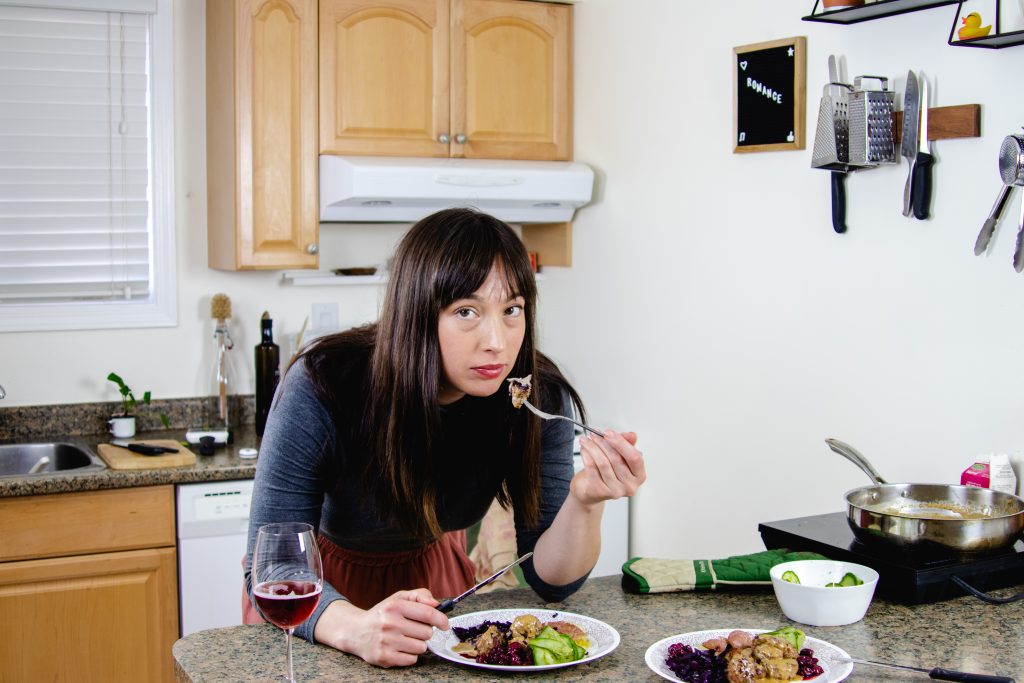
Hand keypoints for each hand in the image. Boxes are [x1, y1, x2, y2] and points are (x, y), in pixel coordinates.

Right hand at [315, 589, 448, 666]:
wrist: (356, 631)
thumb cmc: (382, 614)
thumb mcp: (398, 598)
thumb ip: (419, 596)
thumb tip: (437, 604)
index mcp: (395, 606)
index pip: (427, 613)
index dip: (441, 619)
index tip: (445, 625)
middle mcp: (390, 623)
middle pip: (427, 633)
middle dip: (424, 632)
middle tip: (412, 630)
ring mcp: (387, 641)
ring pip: (421, 647)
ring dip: (417, 644)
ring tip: (404, 639)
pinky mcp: (384, 657)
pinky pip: (412, 659)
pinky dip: (409, 655)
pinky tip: (399, 648)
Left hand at [570, 430, 644, 506]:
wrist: (590, 490)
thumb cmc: (607, 472)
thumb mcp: (620, 455)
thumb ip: (627, 444)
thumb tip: (631, 435)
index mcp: (639, 475)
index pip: (635, 458)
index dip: (621, 443)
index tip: (608, 432)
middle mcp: (630, 485)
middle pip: (616, 459)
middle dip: (603, 442)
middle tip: (594, 434)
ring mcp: (615, 491)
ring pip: (603, 462)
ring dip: (592, 447)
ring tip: (586, 440)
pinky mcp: (600, 491)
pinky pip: (592, 468)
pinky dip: (586, 456)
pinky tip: (584, 450)